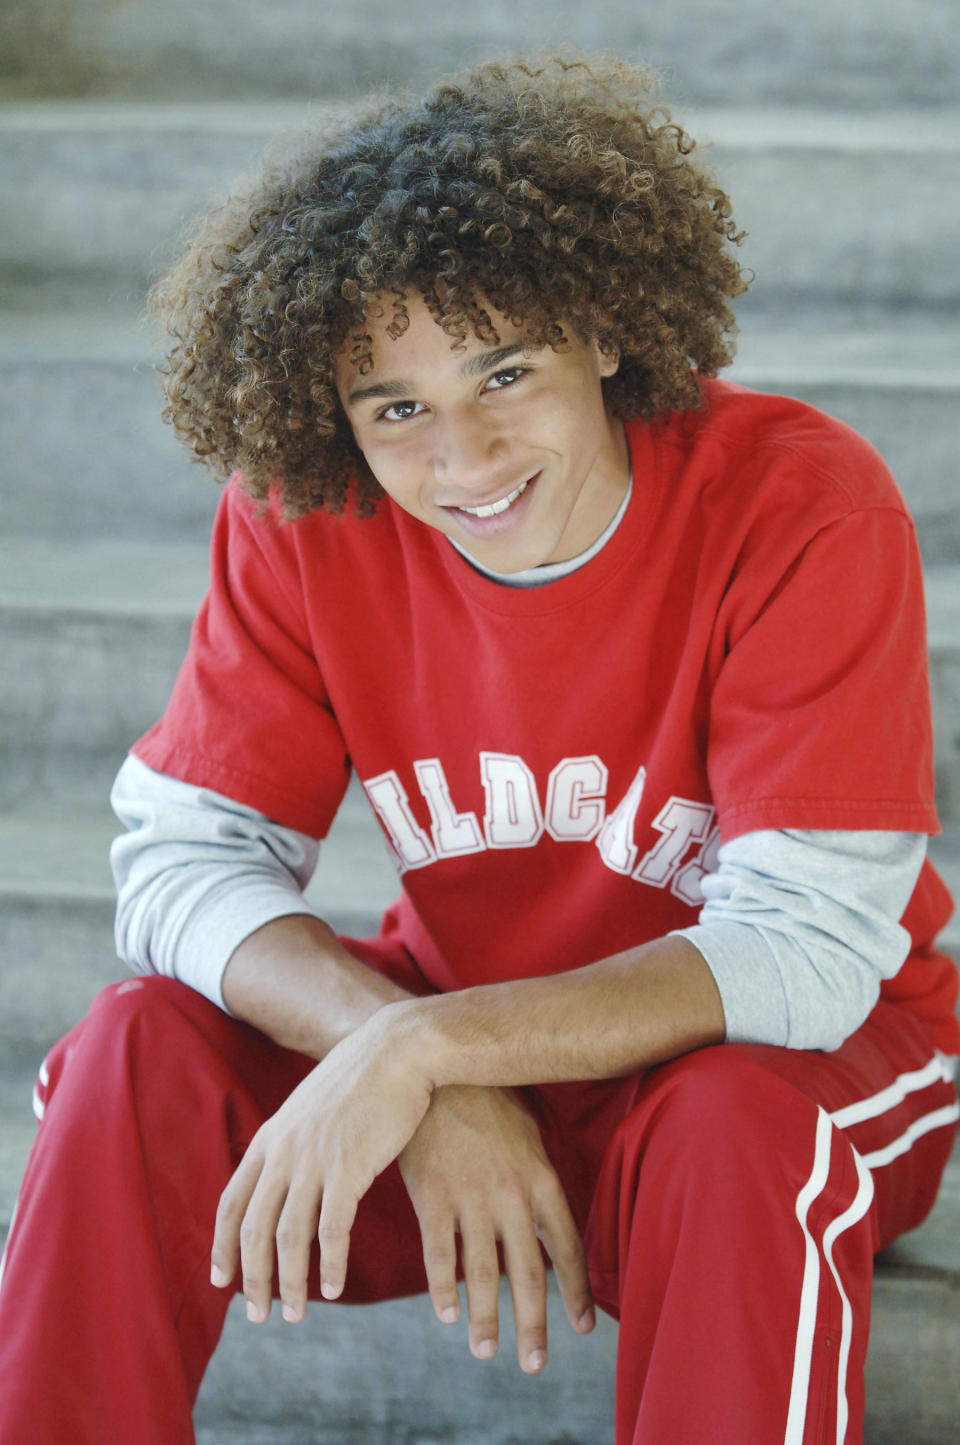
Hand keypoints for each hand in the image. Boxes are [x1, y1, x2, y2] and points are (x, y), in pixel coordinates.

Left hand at [210, 1007, 431, 1320]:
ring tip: (296, 1314)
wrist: (398, 1049)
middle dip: (251, 1278)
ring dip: (290, 1282)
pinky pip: (332, 1231)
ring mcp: (314, 1160)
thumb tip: (291, 1168)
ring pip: (288, 1237)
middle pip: (253, 1228)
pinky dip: (328, 1265)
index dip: (222, 1246)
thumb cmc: (364, 1079)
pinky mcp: (349, 1168)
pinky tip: (333, 1287)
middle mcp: (284, 1152)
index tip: (220, 1281)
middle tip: (257, 1315)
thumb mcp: (314, 1106)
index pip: (231, 1202)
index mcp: (271, 1138)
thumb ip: (297, 1139)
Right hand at [398, 1085, 594, 1372]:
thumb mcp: (529, 1127)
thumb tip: (552, 1213)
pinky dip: (444, 1290)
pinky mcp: (432, 1195)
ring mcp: (471, 1197)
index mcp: (541, 1176)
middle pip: (528, 1274)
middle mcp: (511, 1195)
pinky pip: (440, 1256)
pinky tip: (448, 1314)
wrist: (436, 1063)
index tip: (581, 1329)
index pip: (566, 1247)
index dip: (575, 1292)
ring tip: (488, 1351)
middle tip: (534, 1364)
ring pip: (483, 1274)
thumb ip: (540, 1173)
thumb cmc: (487, 1091)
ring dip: (487, 1319)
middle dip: (533, 1326)